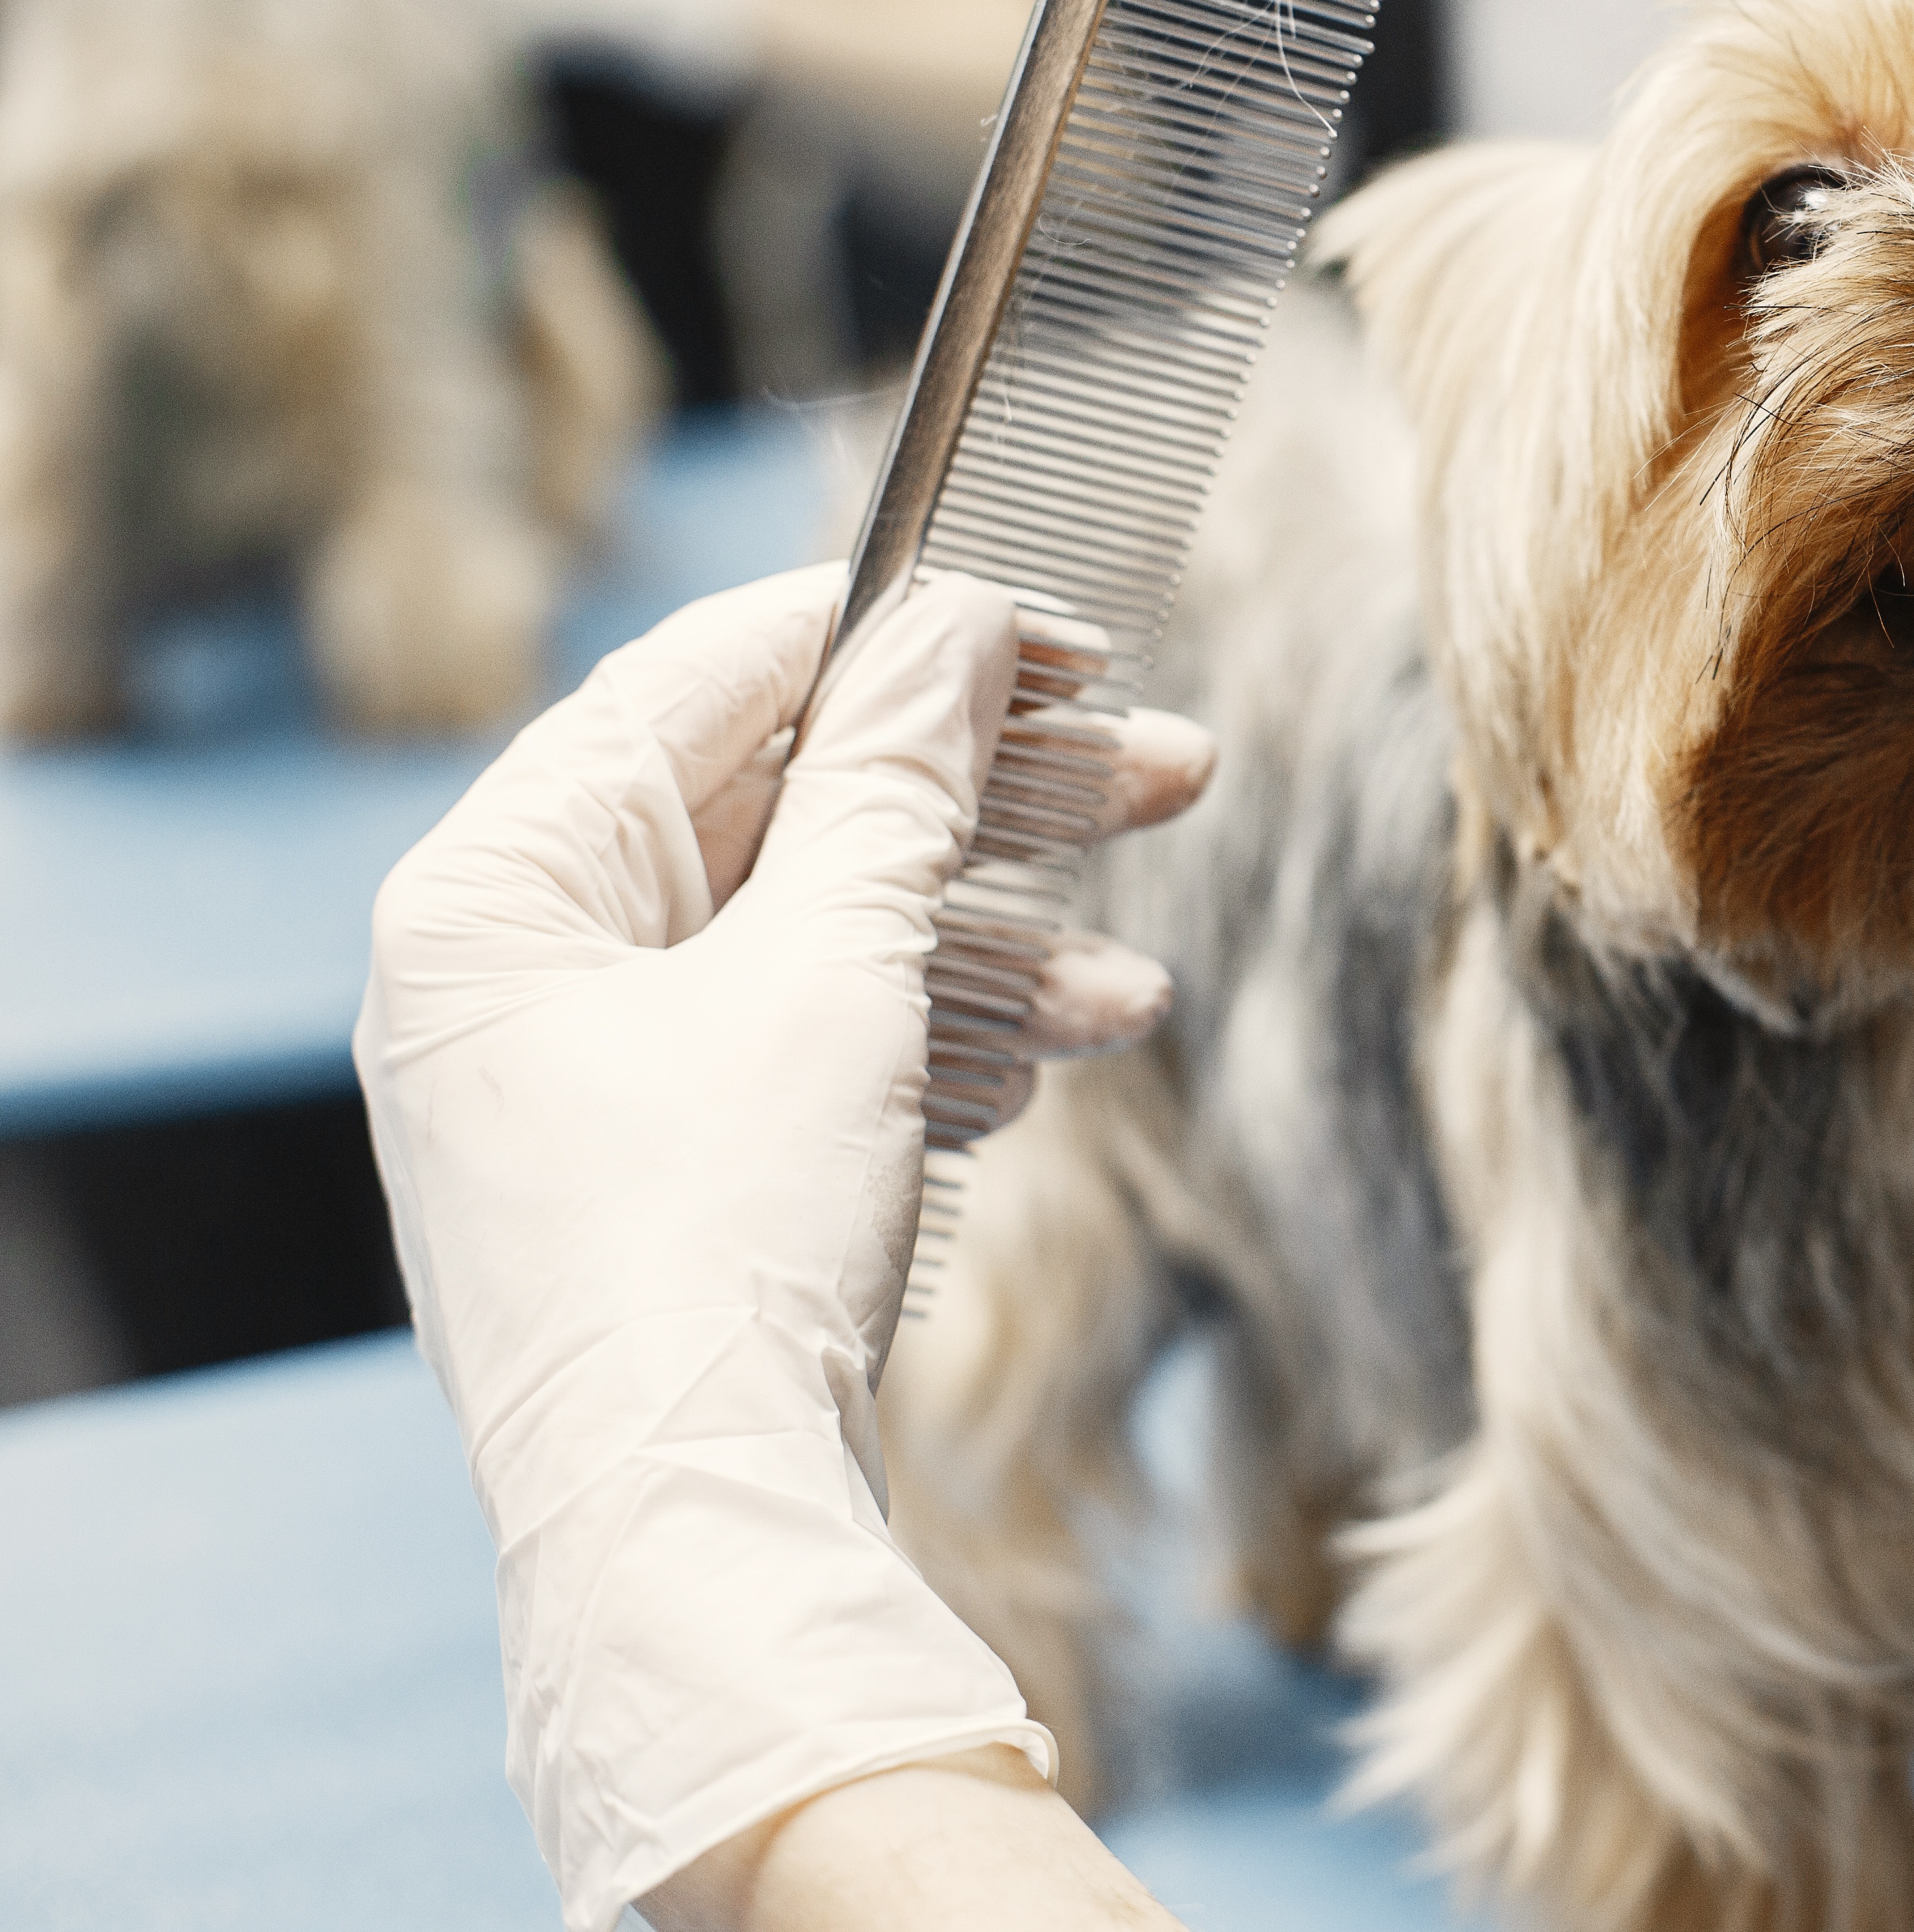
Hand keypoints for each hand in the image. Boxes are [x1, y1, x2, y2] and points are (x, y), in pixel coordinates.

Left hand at [358, 566, 1210, 1931]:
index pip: (713, 683)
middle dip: (988, 802)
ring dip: (994, 946)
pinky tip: (1046, 1066)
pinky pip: (813, 1051)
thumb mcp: (830, 973)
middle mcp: (519, 971)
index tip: (1056, 629)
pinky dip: (936, 1045)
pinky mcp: (666, 1178)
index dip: (901, 638)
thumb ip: (898, 781)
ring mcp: (587, 1082)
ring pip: (822, 941)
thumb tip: (952, 623)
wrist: (690, 1541)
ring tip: (1131, 985)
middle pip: (788, 812)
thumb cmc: (715, 1244)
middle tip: (1166, 763)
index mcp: (496, 889)